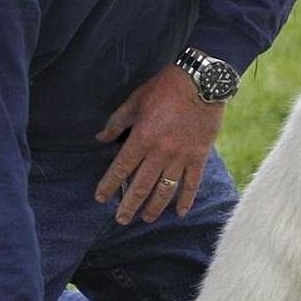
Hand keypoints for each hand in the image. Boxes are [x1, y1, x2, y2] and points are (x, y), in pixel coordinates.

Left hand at [94, 63, 225, 224]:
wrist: (200, 82)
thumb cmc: (164, 88)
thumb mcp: (135, 100)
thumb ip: (117, 122)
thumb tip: (100, 139)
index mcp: (142, 138)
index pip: (121, 168)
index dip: (109, 185)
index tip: (100, 198)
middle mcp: (160, 152)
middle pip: (141, 186)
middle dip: (129, 205)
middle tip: (121, 219)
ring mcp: (181, 157)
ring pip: (165, 190)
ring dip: (154, 207)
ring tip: (146, 219)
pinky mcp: (199, 156)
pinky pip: (192, 183)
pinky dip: (186, 199)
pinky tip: (180, 212)